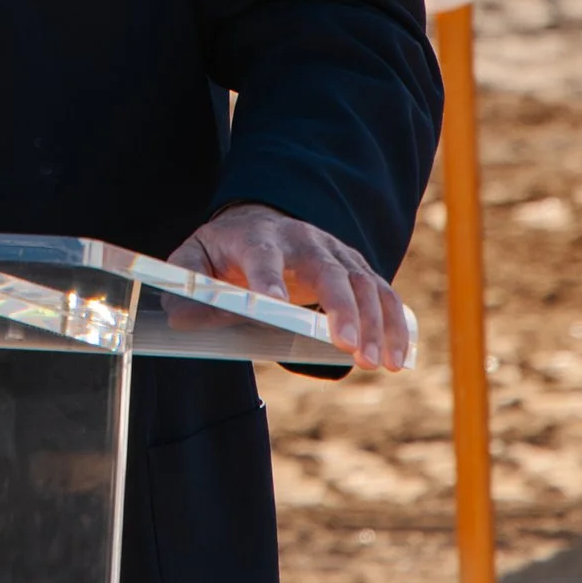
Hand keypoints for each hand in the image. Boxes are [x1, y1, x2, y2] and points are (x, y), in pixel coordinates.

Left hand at [172, 205, 411, 371]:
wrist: (263, 219)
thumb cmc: (226, 248)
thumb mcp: (195, 257)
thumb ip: (187, 284)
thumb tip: (181, 317)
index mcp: (258, 237)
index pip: (262, 254)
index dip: (266, 277)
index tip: (271, 303)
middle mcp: (303, 240)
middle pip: (328, 269)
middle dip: (341, 307)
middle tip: (349, 346)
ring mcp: (335, 253)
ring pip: (364, 283)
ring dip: (376, 323)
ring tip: (378, 363)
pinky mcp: (357, 269)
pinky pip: (384, 293)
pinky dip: (396, 324)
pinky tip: (400, 356)